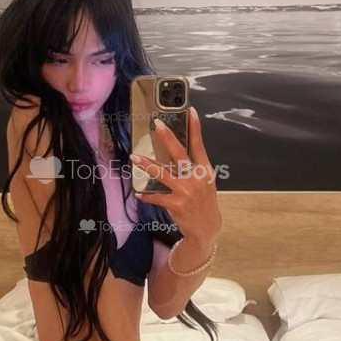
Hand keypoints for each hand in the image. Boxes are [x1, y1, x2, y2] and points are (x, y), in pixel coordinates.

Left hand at [131, 106, 221, 246]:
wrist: (206, 228)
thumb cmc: (203, 201)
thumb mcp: (205, 182)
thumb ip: (195, 167)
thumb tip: (179, 151)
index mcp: (205, 170)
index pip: (199, 145)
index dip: (195, 128)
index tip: (191, 111)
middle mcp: (196, 178)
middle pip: (180, 154)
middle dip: (168, 138)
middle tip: (158, 124)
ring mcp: (186, 192)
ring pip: (163, 174)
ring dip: (147, 165)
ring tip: (134, 157)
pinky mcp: (176, 205)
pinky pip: (157, 197)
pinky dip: (147, 196)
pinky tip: (140, 194)